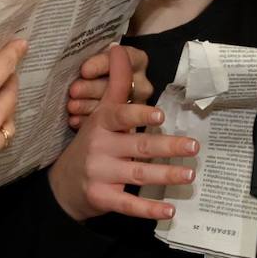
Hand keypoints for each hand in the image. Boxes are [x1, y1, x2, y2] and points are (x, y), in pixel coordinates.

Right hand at [48, 47, 198, 221]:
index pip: (120, 117)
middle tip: (193, 146)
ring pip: (138, 174)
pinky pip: (128, 204)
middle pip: (137, 147)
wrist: (63, 184)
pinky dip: (148, 209)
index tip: (159, 116)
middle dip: (166, 147)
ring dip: (165, 175)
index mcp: (101, 124)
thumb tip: (119, 49)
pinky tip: (169, 209)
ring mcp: (101, 174)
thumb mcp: (100, 114)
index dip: (138, 116)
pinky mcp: (103, 198)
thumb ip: (116, 84)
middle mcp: (100, 147)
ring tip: (190, 175)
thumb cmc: (90, 143)